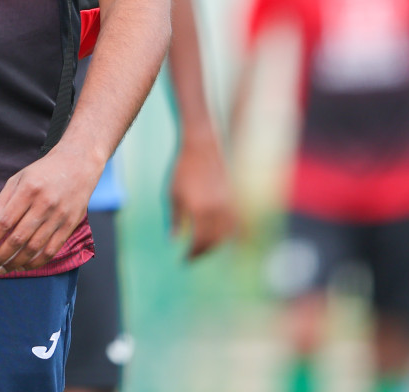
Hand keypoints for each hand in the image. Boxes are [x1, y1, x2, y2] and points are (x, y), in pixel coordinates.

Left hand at [0, 145, 104, 273]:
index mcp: (28, 190)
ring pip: (34, 248)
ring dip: (16, 263)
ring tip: (3, 269)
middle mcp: (44, 204)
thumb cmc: (42, 172)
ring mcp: (59, 216)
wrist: (78, 164)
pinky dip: (36, 262)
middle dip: (0, 256)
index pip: (5, 222)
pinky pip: (52, 250)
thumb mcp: (18, 179)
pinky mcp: (70, 225)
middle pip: (18, 238)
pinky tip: (24, 266)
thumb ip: (1, 203)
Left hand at [169, 135, 237, 259]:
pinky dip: (228, 234)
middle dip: (203, 252)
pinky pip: (235, 224)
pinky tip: (218, 235)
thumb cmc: (183, 169)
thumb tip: (173, 240)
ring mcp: (229, 205)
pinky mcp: (235, 199)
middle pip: (214, 242)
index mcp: (199, 211)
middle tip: (192, 257)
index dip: (191, 255)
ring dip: (216, 245)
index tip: (183, 261)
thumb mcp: (173, 194)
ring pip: (227, 235)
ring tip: (203, 247)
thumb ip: (175, 219)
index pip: (198, 242)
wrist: (203, 146)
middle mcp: (217, 211)